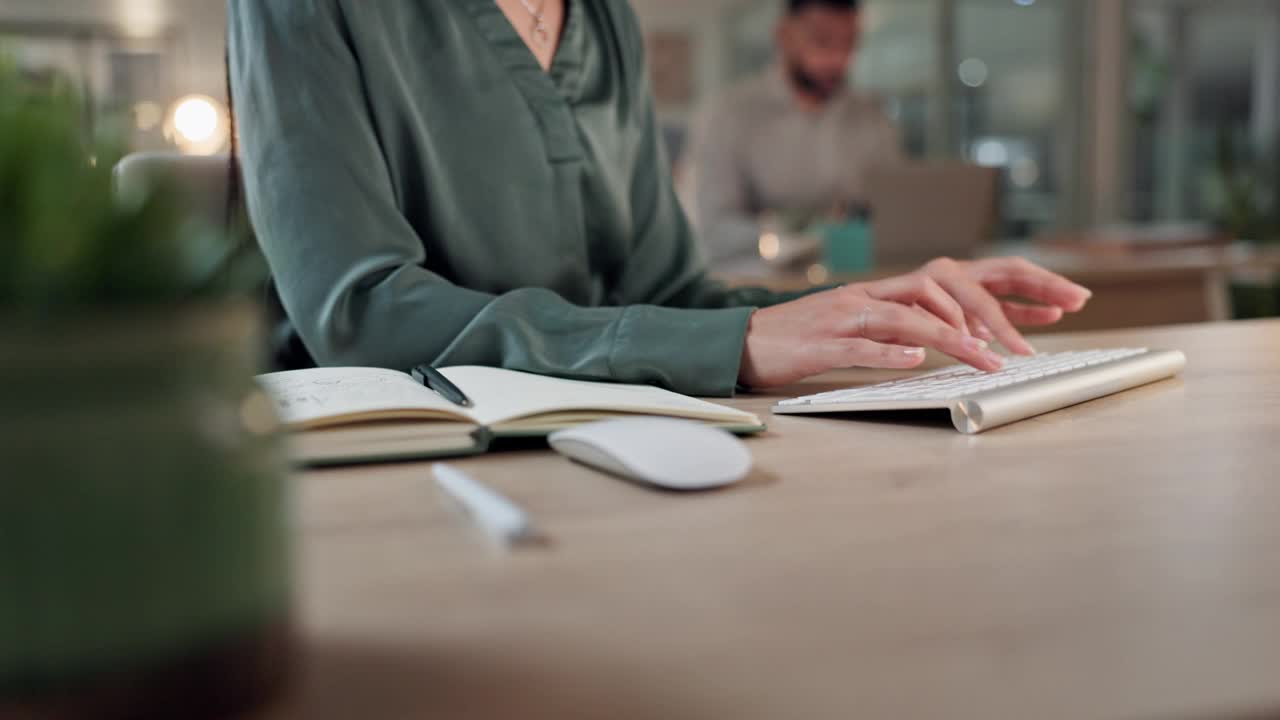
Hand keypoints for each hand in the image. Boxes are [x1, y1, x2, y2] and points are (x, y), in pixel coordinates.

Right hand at [737, 257, 1091, 388]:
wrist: (743, 341)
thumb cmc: (803, 340)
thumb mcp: (862, 330)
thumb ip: (902, 330)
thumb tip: (945, 345)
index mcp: (887, 291)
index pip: (962, 279)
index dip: (1013, 287)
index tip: (1062, 304)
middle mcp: (871, 294)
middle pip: (945, 286)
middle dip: (997, 308)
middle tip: (1036, 338)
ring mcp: (845, 315)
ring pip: (907, 315)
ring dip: (951, 338)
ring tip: (986, 360)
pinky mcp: (820, 341)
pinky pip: (861, 344)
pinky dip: (890, 352)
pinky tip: (916, 362)